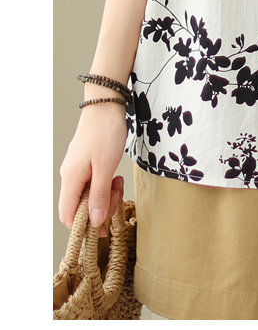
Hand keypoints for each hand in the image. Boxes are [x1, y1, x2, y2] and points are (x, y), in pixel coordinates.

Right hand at [58, 103, 127, 237]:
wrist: (105, 104)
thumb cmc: (105, 132)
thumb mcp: (106, 167)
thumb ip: (100, 195)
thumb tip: (94, 221)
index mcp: (71, 179)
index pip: (68, 215)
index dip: (85, 225)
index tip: (105, 225)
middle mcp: (70, 176)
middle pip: (79, 206)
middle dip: (100, 207)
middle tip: (116, 195)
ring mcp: (77, 168)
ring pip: (88, 194)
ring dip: (104, 194)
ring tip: (118, 183)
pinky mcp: (85, 162)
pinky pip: (92, 182)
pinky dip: (105, 183)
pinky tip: (115, 176)